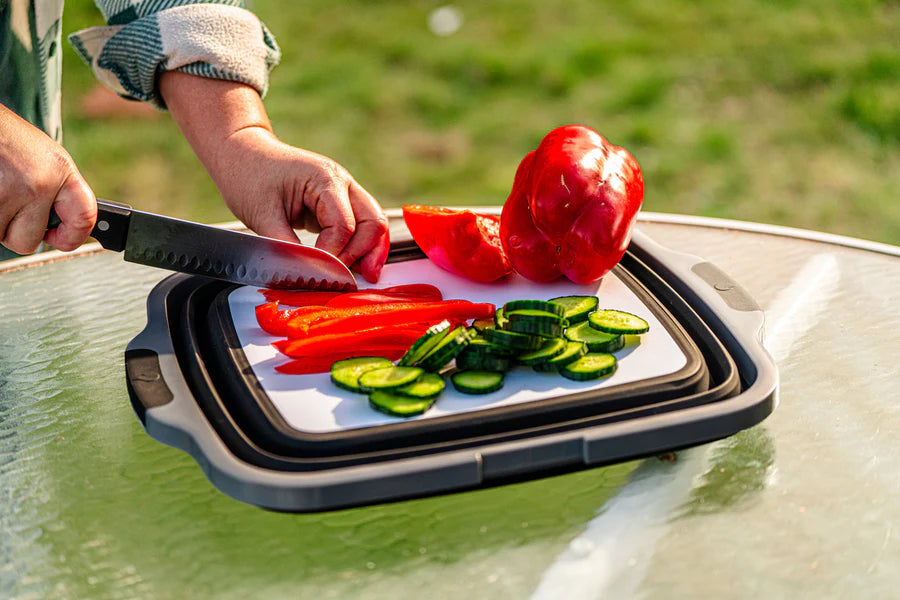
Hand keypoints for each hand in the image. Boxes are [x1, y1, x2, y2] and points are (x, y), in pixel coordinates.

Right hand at [0, 105, 95, 253]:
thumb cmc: (9, 140)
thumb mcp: (46, 159)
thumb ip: (60, 191)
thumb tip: (65, 227)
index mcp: (59, 171)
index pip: (83, 219)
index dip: (73, 237)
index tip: (62, 239)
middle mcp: (37, 184)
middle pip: (29, 242)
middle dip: (18, 230)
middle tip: (12, 206)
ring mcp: (7, 193)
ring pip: (2, 236)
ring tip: (1, 191)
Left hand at [212, 127, 389, 282]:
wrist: (242, 154)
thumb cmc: (249, 175)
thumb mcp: (261, 215)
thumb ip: (286, 248)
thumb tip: (305, 276)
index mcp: (325, 178)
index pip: (344, 225)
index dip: (333, 254)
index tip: (317, 272)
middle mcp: (342, 183)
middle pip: (373, 221)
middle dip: (364, 253)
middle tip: (347, 279)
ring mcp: (344, 192)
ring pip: (374, 224)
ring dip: (371, 251)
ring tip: (366, 276)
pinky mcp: (338, 204)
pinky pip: (360, 226)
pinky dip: (360, 246)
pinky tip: (356, 265)